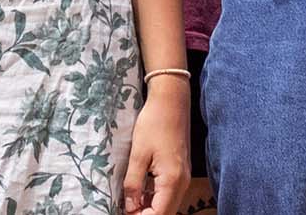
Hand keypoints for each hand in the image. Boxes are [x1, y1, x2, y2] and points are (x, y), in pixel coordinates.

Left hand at [124, 77, 192, 213]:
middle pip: (165, 213)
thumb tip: (129, 207)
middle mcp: (182, 183)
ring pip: (167, 204)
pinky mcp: (179, 172)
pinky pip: (168, 193)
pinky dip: (154, 197)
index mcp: (172, 181)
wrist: (171, 101)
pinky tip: (139, 192)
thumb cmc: (155, 123)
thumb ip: (133, 184)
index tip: (123, 212)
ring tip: (129, 201)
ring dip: (149, 208)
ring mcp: (182, 178)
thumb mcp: (138, 154)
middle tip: (124, 207)